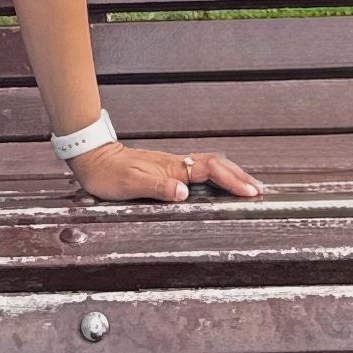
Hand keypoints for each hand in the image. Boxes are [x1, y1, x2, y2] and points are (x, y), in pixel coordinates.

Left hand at [69, 142, 262, 204]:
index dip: (231, 180)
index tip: (249, 191)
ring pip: (210, 166)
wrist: (93, 158)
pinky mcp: (168, 170)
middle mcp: (175, 165)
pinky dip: (216, 176)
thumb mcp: (129, 184)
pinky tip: (219, 184)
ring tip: (247, 187)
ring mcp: (173, 166)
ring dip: (231, 175)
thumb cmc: (107, 173)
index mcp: (171, 168)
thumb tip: (184, 193)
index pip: (210, 170)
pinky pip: (200, 171)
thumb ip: (156, 188)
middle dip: (240, 176)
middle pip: (217, 165)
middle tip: (259, 190)